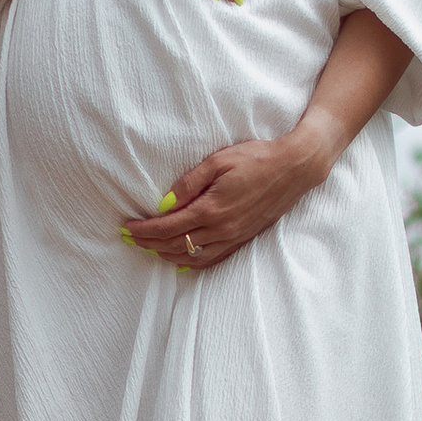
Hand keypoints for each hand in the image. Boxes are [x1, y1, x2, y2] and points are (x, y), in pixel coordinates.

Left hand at [127, 126, 330, 269]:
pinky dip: (192, 262)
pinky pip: (212, 259)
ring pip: (192, 257)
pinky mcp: (243, 239)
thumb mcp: (218, 161)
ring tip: (150, 249)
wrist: (294, 169)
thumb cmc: (257, 158)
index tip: (127, 228)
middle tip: (131, 239)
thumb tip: (164, 203)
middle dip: (149, 244)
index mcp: (211, 209)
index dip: (144, 230)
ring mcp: (233, 237)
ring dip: (167, 255)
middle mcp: (221, 229)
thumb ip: (189, 184)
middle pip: (176, 245)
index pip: (167, 227)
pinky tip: (182, 259)